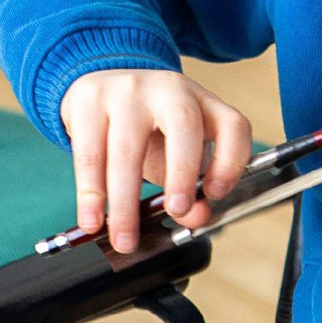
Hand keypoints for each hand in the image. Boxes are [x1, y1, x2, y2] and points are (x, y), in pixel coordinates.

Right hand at [59, 69, 251, 253]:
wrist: (104, 84)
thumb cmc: (148, 129)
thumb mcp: (176, 155)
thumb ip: (191, 190)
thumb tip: (194, 218)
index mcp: (204, 103)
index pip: (233, 126)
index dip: (231, 162)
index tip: (216, 195)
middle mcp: (170, 90)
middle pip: (184, 127)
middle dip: (181, 174)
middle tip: (176, 211)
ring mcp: (128, 90)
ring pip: (127, 147)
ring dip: (124, 201)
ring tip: (123, 238)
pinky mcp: (88, 99)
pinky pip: (89, 153)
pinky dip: (90, 192)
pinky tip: (91, 219)